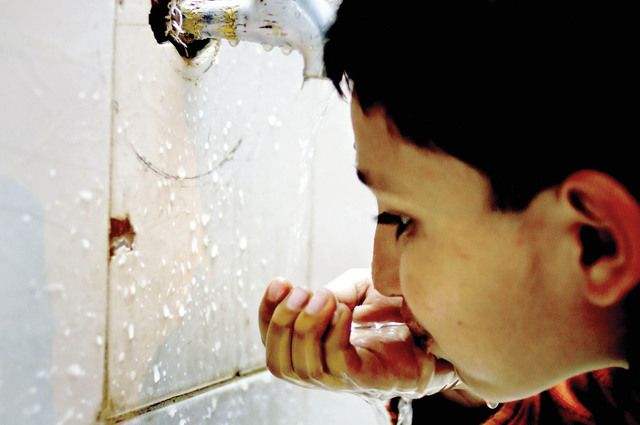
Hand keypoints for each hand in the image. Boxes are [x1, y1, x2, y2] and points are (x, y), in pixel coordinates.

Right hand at [258, 269, 461, 397]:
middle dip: (283, 323)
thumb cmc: (397, 312)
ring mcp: (343, 378)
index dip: (268, 314)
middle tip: (300, 293)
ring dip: (307, 328)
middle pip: (280, 363)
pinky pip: (337, 365)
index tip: (279, 283)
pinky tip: (344, 311)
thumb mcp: (361, 289)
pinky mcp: (366, 379)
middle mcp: (322, 367)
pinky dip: (334, 335)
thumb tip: (316, 297)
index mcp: (314, 346)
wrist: (438, 329)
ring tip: (323, 299)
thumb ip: (337, 290)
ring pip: (304, 368)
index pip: (273, 341)